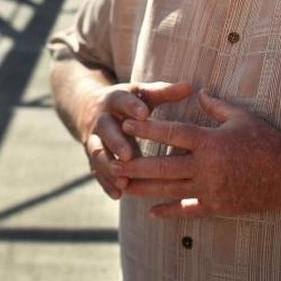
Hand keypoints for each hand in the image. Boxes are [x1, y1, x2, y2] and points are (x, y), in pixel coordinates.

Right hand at [80, 80, 191, 199]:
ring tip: (123, 181)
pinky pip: (97, 171)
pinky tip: (118, 195)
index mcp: (114, 100)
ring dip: (108, 167)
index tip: (143, 114)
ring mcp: (94, 140)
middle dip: (116, 143)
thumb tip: (189, 86)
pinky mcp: (93, 157)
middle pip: (106, 130)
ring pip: (98, 153)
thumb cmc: (129, 103)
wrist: (91, 110)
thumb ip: (164, 92)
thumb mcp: (142, 93)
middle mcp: (101, 120)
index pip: (121, 101)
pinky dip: (106, 183)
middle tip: (129, 155)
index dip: (131, 107)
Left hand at [114, 89, 280, 217]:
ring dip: (144, 189)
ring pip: (169, 190)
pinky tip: (151, 212)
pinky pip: (188, 210)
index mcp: (210, 141)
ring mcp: (211, 189)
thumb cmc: (268, 142)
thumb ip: (216, 106)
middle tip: (111, 162)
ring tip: (122, 186)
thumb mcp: (241, 118)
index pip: (172, 132)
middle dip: (135, 164)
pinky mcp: (217, 206)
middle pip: (162, 165)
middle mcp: (207, 167)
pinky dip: (169, 212)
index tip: (127, 123)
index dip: (147, 127)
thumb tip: (199, 91)